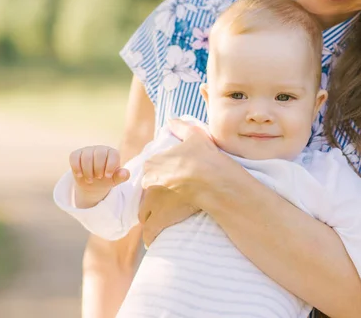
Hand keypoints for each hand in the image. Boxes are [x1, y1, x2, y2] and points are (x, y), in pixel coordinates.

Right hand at [69, 146, 129, 204]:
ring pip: (86, 156)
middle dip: (98, 168)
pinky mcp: (77, 154)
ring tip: (90, 179)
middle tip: (98, 177)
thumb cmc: (106, 179)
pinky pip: (74, 157)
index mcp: (112, 153)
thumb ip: (122, 176)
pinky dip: (76, 167)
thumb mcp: (115, 180)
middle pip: (99, 154)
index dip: (111, 166)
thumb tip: (125, 173)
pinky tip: (80, 175)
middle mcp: (100, 149)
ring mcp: (88, 150)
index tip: (108, 176)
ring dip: (87, 171)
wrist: (92, 182)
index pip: (113, 154)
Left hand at [137, 118, 239, 244]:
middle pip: (145, 195)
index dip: (157, 181)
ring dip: (151, 218)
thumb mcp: (195, 135)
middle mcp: (148, 182)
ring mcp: (152, 202)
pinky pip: (150, 231)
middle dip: (152, 200)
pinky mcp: (159, 219)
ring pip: (145, 214)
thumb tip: (172, 120)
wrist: (215, 181)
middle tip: (166, 204)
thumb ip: (181, 126)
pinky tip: (155, 239)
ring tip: (162, 221)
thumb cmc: (206, 157)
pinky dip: (152, 236)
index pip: (149, 174)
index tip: (166, 186)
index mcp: (153, 163)